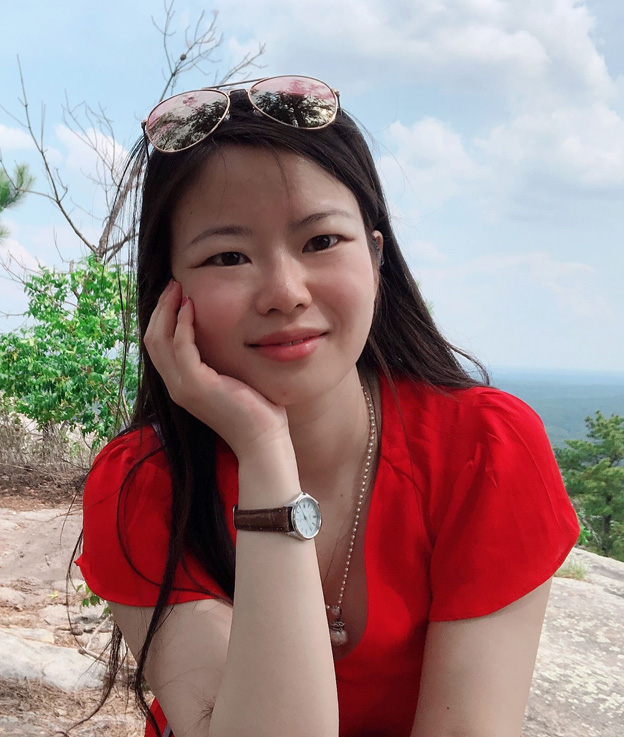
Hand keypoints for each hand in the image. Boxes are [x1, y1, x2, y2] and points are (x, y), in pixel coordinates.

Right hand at [144, 280, 290, 458]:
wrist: (262, 438)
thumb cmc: (254, 410)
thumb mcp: (230, 379)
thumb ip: (218, 360)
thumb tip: (221, 335)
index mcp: (181, 385)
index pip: (158, 347)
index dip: (162, 319)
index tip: (175, 296)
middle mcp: (176, 386)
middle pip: (152, 340)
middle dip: (160, 309)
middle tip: (173, 285)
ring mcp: (183, 387)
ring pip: (159, 340)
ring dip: (167, 310)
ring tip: (178, 289)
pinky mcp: (196, 385)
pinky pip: (181, 346)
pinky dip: (183, 324)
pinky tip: (191, 308)